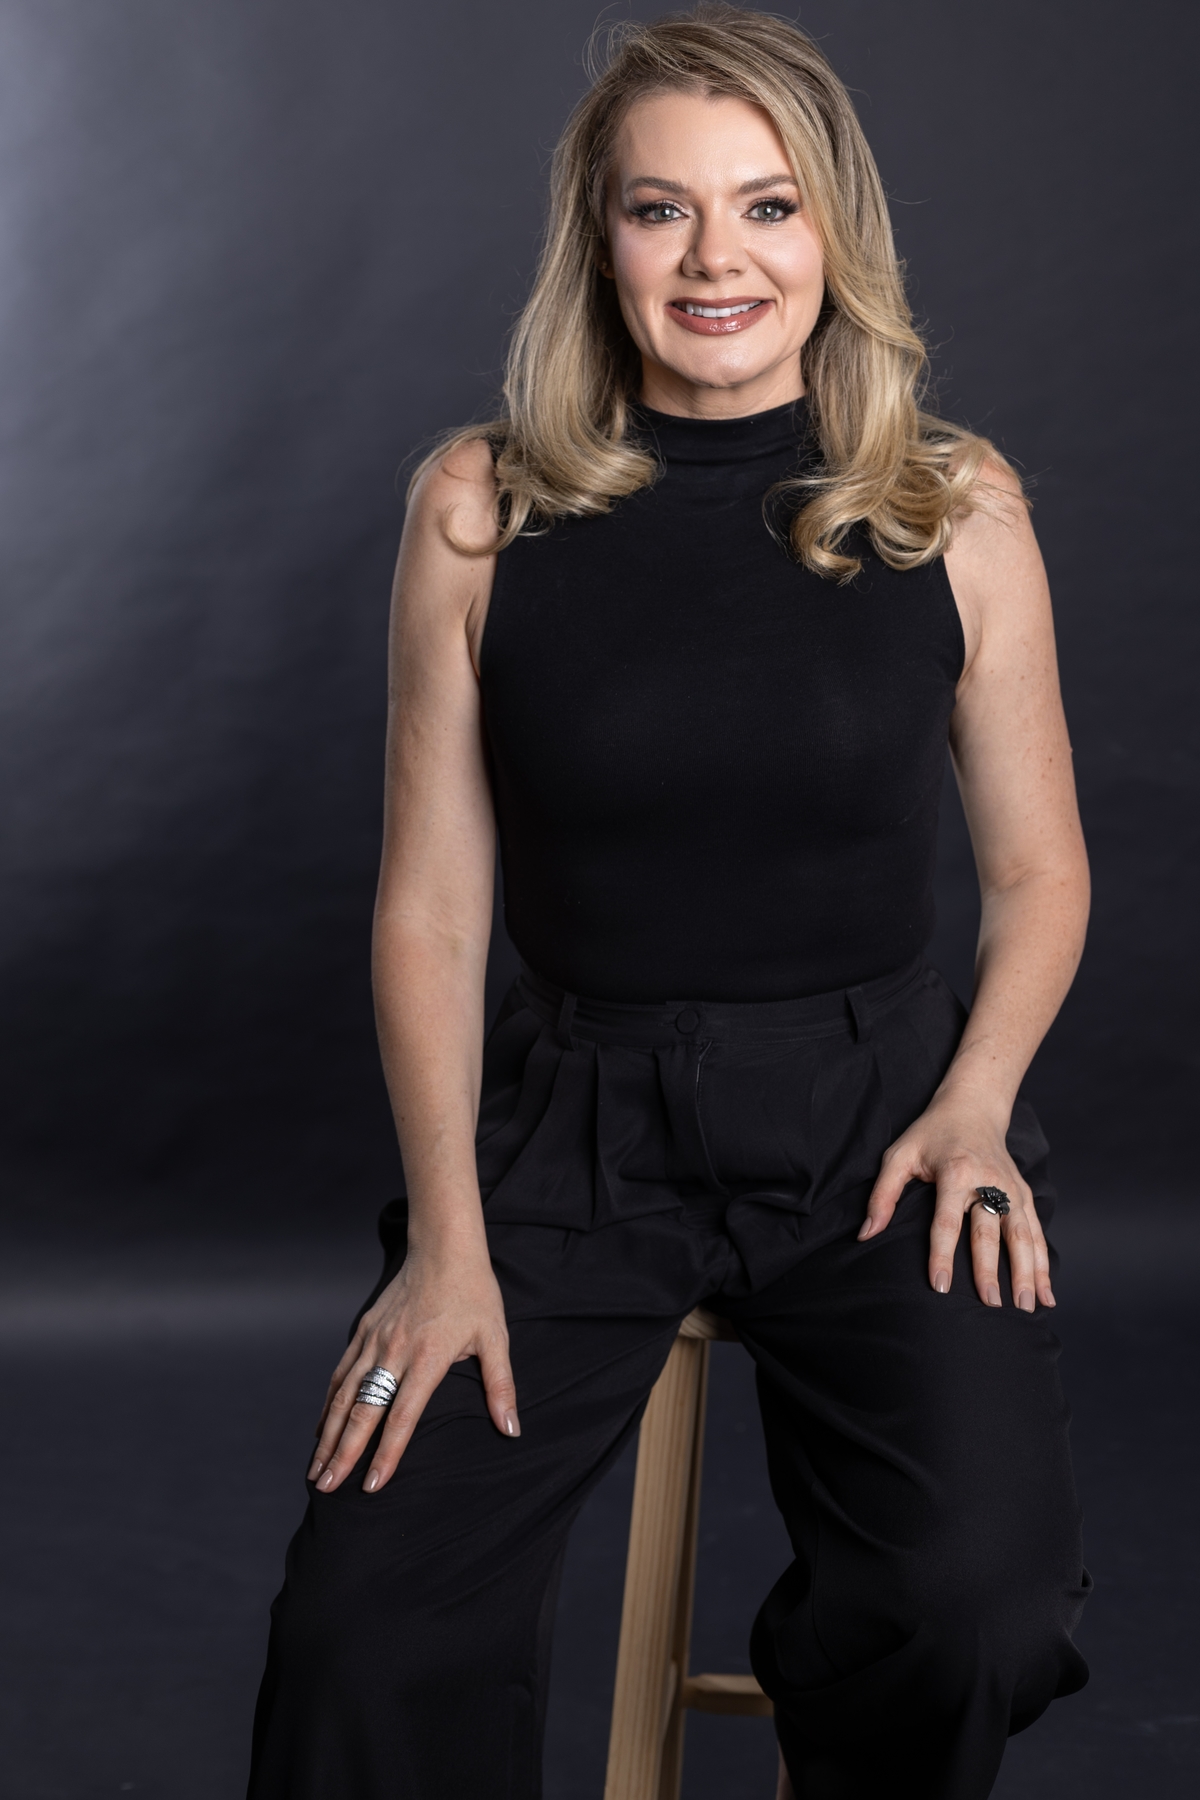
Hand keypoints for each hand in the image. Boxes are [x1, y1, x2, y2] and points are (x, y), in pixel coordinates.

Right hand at [308, 1241, 518, 1494]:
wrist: (443, 1247)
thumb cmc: (474, 1294)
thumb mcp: (495, 1337)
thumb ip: (500, 1385)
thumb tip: (511, 1429)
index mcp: (427, 1357)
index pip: (402, 1417)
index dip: (386, 1454)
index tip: (372, 1486)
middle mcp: (394, 1352)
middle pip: (363, 1411)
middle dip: (343, 1454)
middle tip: (327, 1489)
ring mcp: (374, 1341)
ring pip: (344, 1395)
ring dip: (328, 1435)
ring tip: (317, 1469)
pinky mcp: (363, 1330)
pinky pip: (341, 1373)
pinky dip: (329, 1404)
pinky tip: (321, 1429)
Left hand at [857, 1095, 1054, 1311]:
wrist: (973, 1107)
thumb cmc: (931, 1134)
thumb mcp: (899, 1154)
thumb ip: (882, 1194)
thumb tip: (866, 1234)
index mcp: (955, 1172)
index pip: (947, 1221)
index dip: (943, 1255)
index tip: (941, 1287)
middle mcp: (989, 1181)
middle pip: (989, 1232)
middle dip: (990, 1271)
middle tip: (990, 1306)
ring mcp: (1011, 1188)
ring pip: (1021, 1235)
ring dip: (1026, 1272)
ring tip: (1026, 1307)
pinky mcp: (1024, 1194)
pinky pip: (1036, 1232)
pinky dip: (1043, 1263)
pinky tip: (1046, 1293)